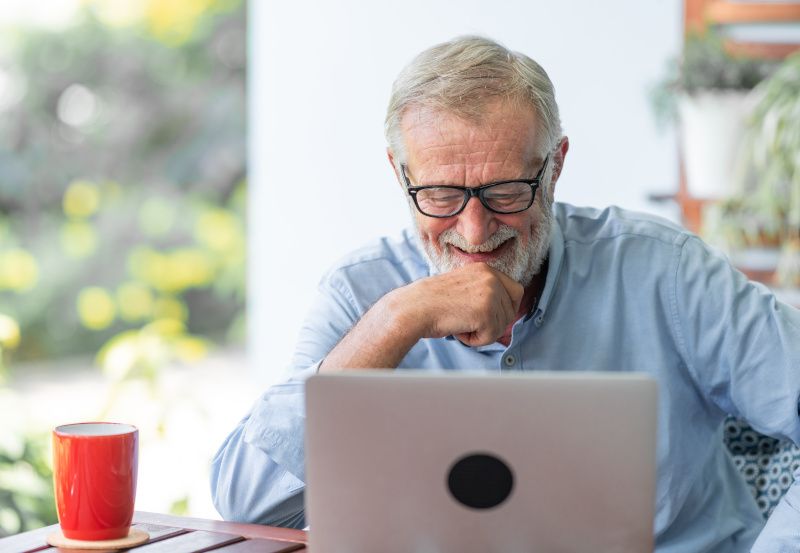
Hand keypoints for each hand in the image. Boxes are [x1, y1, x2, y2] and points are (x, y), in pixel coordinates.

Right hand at [389, 263, 523, 346]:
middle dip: (495, 322)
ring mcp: (490, 294)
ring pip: (501, 326)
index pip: (516, 290)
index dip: (507, 308)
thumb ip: (484, 292)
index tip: (491, 317)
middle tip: (470, 323)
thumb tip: (507, 310)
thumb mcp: (463, 286)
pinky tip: (458, 329)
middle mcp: (491, 278)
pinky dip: (475, 340)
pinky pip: (491, 336)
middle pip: (512, 310)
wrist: (414, 308)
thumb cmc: (432, 302)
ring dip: (481, 332)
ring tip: (460, 323)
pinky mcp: (485, 312)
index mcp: (485, 269)